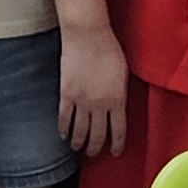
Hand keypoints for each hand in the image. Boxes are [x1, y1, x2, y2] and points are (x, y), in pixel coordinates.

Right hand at [57, 19, 129, 157]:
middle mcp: (100, 105)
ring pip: (80, 130)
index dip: (117, 144)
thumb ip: (120, 93)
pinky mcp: (66, 94)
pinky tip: (63, 135)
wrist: (88, 35)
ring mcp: (81, 101)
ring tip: (78, 147)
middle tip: (94, 153)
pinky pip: (64, 118)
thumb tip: (118, 106)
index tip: (116, 151)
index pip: (119, 130)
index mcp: (118, 99)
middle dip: (96, 148)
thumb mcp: (123, 73)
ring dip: (79, 142)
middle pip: (98, 134)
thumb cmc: (109, 48)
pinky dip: (63, 129)